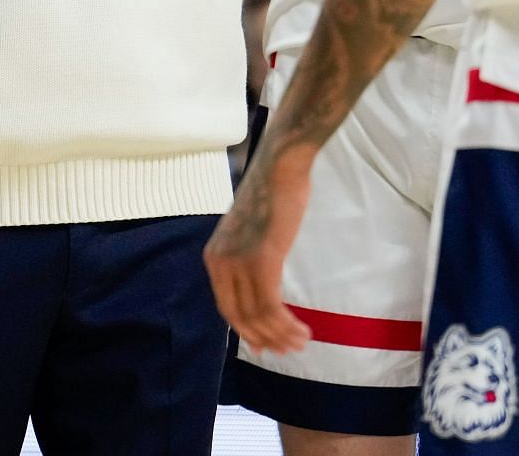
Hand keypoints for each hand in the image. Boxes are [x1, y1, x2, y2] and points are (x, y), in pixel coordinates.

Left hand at [204, 148, 313, 354]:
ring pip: (259, 316)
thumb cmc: (271, 194)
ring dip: (282, 335)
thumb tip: (259, 283)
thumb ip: (247, 257)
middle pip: (240, 317)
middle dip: (266, 338)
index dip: (247, 332)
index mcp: (214, 257)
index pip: (227, 308)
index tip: (267, 345)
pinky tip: (304, 330)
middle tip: (289, 350)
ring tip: (302, 343)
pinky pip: (272, 306)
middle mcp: (220, 263)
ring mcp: (239, 263)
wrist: (280, 169)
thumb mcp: (248, 232)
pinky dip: (287, 324)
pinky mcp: (261, 261)